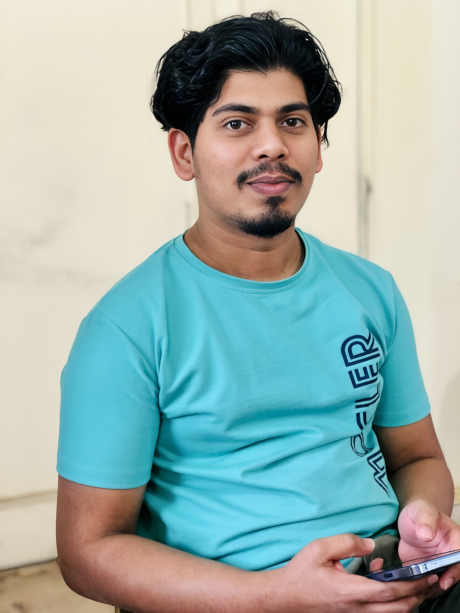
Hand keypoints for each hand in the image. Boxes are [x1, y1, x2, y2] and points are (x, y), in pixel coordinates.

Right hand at [270, 533, 438, 611]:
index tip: (423, 576)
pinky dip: (390, 603)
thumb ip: (346, 542)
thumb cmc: (301, 572)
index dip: (410, 585)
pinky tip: (385, 586)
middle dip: (416, 596)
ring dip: (405, 602)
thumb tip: (369, 544)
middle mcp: (355, 608)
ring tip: (414, 586)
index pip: (389, 592)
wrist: (285, 597)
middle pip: (396, 609)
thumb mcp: (319, 549)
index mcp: (350, 591)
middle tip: (428, 582)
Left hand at [398, 499, 459, 591]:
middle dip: (444, 583)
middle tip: (430, 588)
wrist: (410, 521)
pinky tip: (412, 588)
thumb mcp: (421, 510)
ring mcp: (440, 565)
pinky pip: (428, 583)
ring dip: (433, 587)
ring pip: (443, 581)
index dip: (455, 570)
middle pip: (455, 572)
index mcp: (455, 539)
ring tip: (419, 589)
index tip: (445, 579)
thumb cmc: (419, 512)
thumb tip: (426, 535)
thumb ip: (426, 519)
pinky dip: (422, 588)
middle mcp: (451, 555)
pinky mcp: (428, 572)